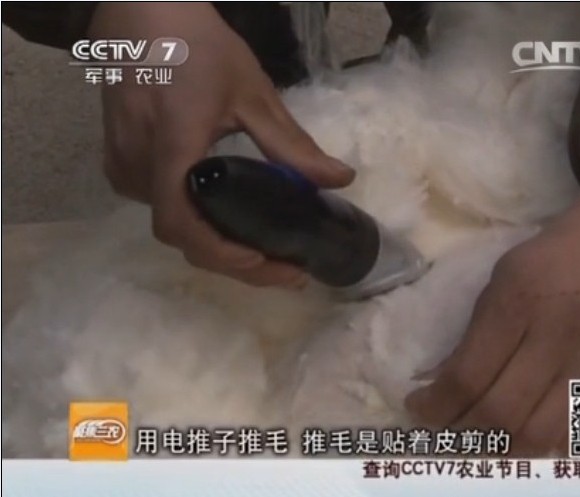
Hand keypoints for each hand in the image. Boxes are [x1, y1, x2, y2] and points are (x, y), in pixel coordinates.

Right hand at [89, 2, 354, 286]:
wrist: (139, 15)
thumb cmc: (197, 47)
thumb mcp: (252, 92)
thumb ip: (292, 143)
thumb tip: (341, 180)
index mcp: (172, 143)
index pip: (182, 220)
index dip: (222, 252)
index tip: (266, 261)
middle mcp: (138, 165)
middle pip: (181, 235)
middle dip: (233, 261)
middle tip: (284, 269)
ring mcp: (122, 167)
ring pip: (171, 225)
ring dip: (215, 245)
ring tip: (264, 251)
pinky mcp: (118, 164)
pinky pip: (160, 208)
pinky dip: (197, 223)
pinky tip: (229, 223)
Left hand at [406, 174, 579, 455]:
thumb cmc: (547, 261)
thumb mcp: (498, 282)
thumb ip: (471, 336)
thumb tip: (437, 383)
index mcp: (518, 303)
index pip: (468, 376)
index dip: (436, 405)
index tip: (418, 410)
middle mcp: (558, 336)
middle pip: (501, 412)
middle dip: (462, 432)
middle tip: (445, 431)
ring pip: (539, 435)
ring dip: (500, 449)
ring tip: (479, 441)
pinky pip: (573, 433)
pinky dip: (540, 443)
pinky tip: (520, 434)